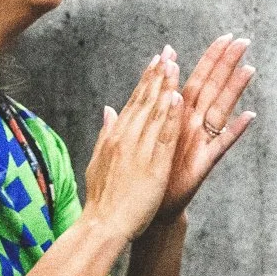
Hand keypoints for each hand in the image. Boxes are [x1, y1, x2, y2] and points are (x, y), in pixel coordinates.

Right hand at [82, 49, 184, 242]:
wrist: (104, 223)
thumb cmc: (102, 197)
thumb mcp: (99, 159)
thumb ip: (106, 133)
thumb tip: (108, 110)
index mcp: (115, 136)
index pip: (133, 101)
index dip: (146, 80)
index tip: (156, 61)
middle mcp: (126, 137)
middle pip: (144, 100)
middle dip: (157, 75)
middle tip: (169, 52)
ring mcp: (139, 149)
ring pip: (153, 112)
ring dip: (165, 87)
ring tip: (174, 66)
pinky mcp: (152, 164)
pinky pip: (163, 136)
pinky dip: (169, 116)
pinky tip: (177, 98)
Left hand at [154, 37, 255, 223]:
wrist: (150, 204)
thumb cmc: (149, 168)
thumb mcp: (146, 132)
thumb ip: (153, 106)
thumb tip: (156, 81)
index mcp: (179, 114)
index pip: (196, 79)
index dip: (209, 59)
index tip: (223, 36)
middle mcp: (194, 124)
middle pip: (212, 87)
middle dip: (226, 64)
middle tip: (243, 40)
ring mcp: (202, 141)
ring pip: (220, 109)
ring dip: (234, 89)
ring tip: (249, 68)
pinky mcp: (204, 161)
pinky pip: (222, 143)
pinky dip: (236, 130)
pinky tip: (250, 116)